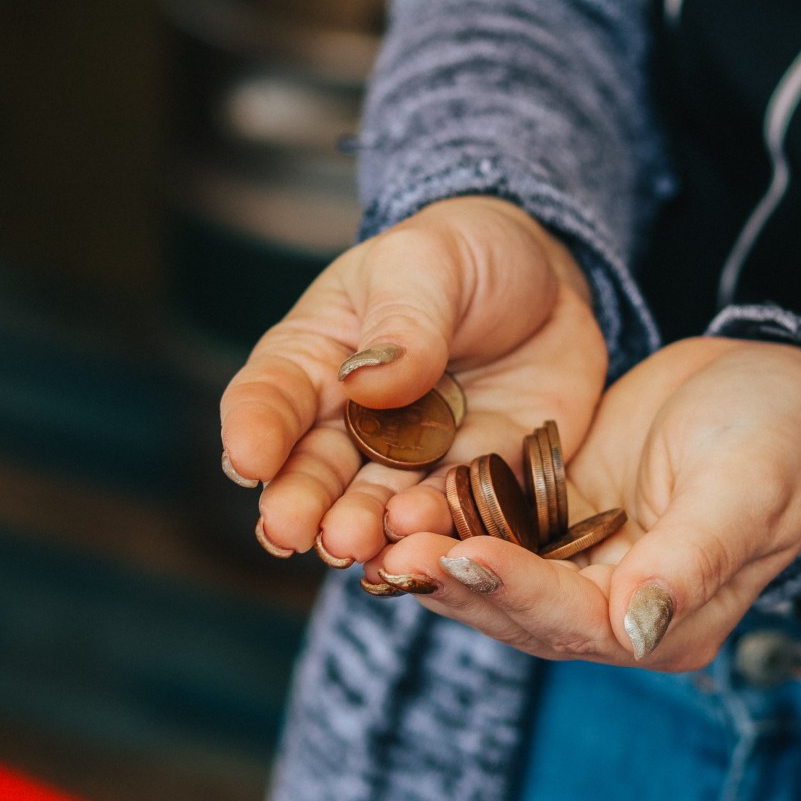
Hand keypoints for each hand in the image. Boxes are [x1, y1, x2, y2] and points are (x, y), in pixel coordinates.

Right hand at [220, 196, 607, 565]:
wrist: (553, 281)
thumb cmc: (464, 256)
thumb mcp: (427, 261)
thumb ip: (401, 320)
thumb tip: (367, 382)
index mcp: (315, 357)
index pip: (271, 395)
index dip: (254, 428)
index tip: (247, 459)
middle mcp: (352, 420)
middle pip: (314, 467)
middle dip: (300, 500)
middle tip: (290, 530)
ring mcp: (413, 457)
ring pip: (376, 502)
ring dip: (361, 526)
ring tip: (354, 544)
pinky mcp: (476, 478)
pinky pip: (453, 509)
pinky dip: (437, 530)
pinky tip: (425, 541)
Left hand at [365, 337, 800, 669]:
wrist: (773, 389)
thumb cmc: (779, 436)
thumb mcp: (747, 487)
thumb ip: (693, 558)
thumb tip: (637, 631)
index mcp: (668, 625)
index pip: (579, 620)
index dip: (518, 590)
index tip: (464, 555)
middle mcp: (615, 617)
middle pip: (519, 610)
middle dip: (454, 578)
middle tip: (393, 547)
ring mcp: (576, 573)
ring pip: (489, 579)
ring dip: (434, 557)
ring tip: (376, 528)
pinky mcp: (549, 528)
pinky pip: (485, 532)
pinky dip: (442, 521)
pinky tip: (390, 501)